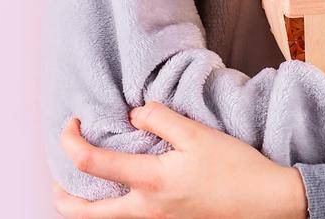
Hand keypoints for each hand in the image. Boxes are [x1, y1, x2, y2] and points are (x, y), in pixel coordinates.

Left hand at [51, 102, 306, 218]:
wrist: (265, 204)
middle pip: (83, 211)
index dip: (70, 141)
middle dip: (61, 194)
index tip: (72, 123)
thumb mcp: (199, 134)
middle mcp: (144, 210)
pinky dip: (111, 208)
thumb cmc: (236, 169)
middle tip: (59, 174)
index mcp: (150, 182)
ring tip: (85, 184)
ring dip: (84, 204)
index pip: (91, 163)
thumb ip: (161, 120)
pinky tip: (121, 191)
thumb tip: (133, 114)